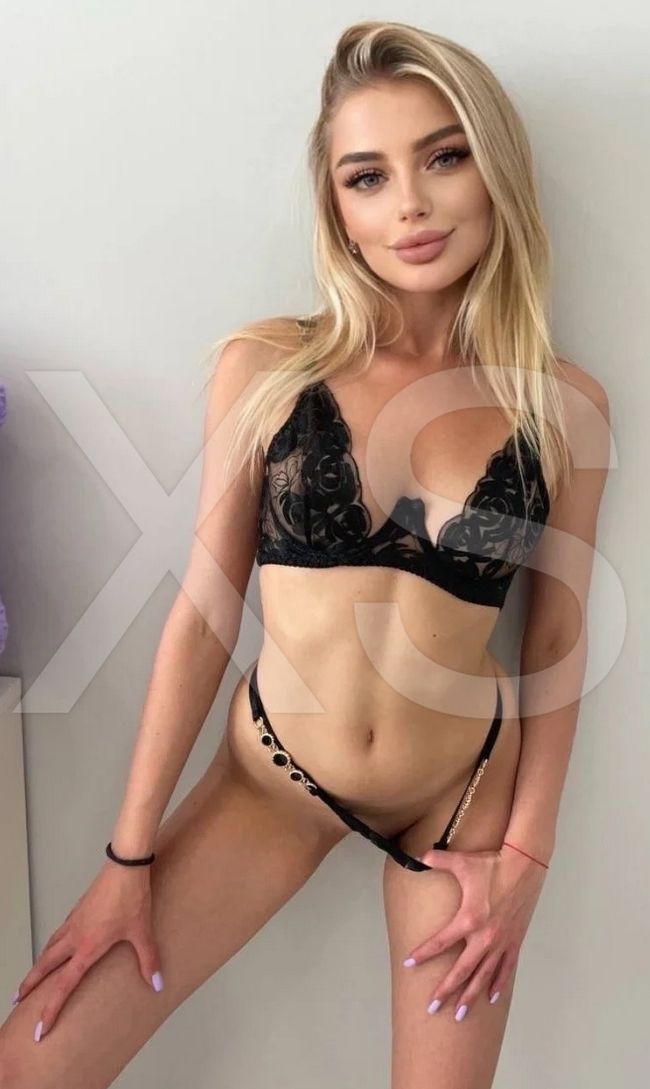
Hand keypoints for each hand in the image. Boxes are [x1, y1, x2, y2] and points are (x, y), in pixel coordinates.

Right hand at [12, 859, 164, 1041]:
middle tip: (18, 999)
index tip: (40, 1027)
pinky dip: (52, 943)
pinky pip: (59, 932)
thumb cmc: (132, 897)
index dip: (51, 1008)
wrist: (126, 866)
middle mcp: (75, 936)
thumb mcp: (142, 932)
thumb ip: (148, 960)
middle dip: (30, 984)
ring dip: (39, 963)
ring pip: (49, 946)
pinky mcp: (78, 909)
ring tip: (34, 975)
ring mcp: (74, 920)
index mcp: (87, 947)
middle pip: (45, 965)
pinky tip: (58, 944)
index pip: (64, 985)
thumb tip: (156, 984)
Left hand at [403, 843, 547, 1020]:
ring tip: (459, 1014)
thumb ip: (438, 860)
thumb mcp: (462, 862)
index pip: (440, 942)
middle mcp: (485, 937)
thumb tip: (420, 856)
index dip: (423, 953)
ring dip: (470, 996)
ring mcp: (501, 942)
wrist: (525, 867)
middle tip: (432, 1007)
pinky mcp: (514, 942)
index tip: (408, 964)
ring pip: (483, 977)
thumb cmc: (492, 865)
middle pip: (461, 970)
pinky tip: (491, 997)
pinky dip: (498, 985)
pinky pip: (505, 969)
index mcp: (469, 920)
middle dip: (446, 990)